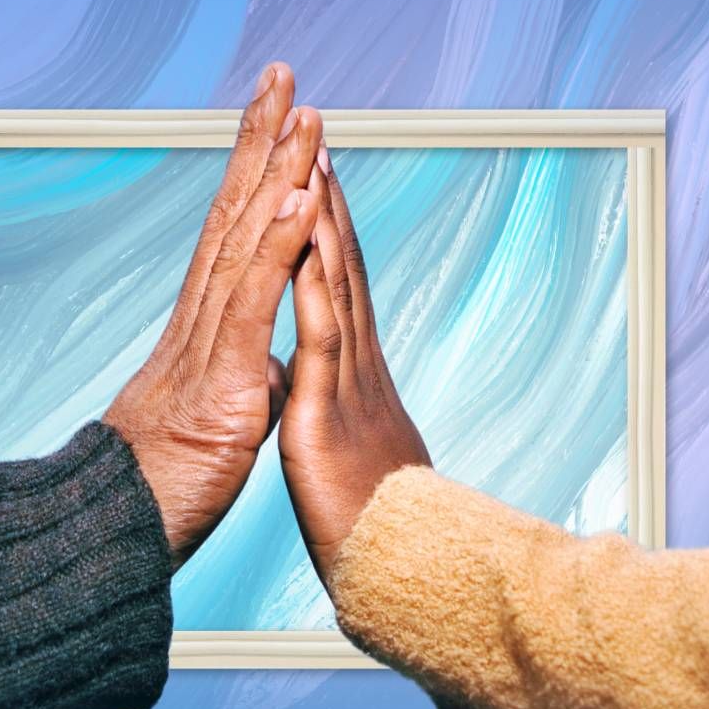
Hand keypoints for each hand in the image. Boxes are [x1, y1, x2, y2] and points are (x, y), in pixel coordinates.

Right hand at [106, 63, 322, 568]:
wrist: (117, 537)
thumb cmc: (161, 484)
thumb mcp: (218, 417)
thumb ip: (242, 379)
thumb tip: (267, 367)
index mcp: (204, 329)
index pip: (233, 232)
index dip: (256, 171)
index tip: (279, 117)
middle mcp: (200, 322)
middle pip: (232, 214)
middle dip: (261, 141)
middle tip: (283, 75)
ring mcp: (208, 348)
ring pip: (242, 243)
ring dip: (275, 175)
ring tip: (302, 114)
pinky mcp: (221, 385)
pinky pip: (251, 305)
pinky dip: (276, 248)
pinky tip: (300, 200)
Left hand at [279, 143, 431, 583]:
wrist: (401, 574)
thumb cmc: (380, 524)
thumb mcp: (355, 454)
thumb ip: (342, 415)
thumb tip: (331, 397)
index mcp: (354, 376)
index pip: (339, 287)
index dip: (328, 228)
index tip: (314, 176)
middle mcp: (357, 368)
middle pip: (342, 268)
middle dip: (327, 199)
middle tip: (317, 134)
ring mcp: (347, 387)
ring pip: (336, 288)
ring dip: (325, 221)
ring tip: (314, 158)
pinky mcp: (327, 417)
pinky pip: (321, 341)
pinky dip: (314, 287)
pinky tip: (306, 243)